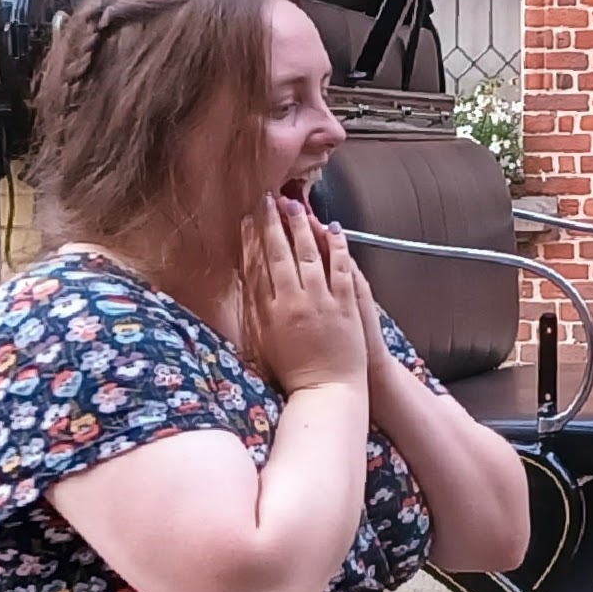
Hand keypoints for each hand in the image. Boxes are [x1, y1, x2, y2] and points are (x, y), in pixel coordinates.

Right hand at [237, 196, 372, 397]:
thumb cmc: (295, 374)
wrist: (326, 392)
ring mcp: (319, 302)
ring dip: (300, 227)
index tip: (249, 220)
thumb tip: (248, 286)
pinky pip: (340, 268)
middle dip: (272, 224)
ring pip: (307, 255)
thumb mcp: (264, 345)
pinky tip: (332, 228)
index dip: (252, 240)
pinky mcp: (344, 305)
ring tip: (293, 205)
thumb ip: (255, 315)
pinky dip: (336, 246)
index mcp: (268, 313)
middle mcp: (291, 303)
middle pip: (278, 254)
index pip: (256, 267)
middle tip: (268, 200)